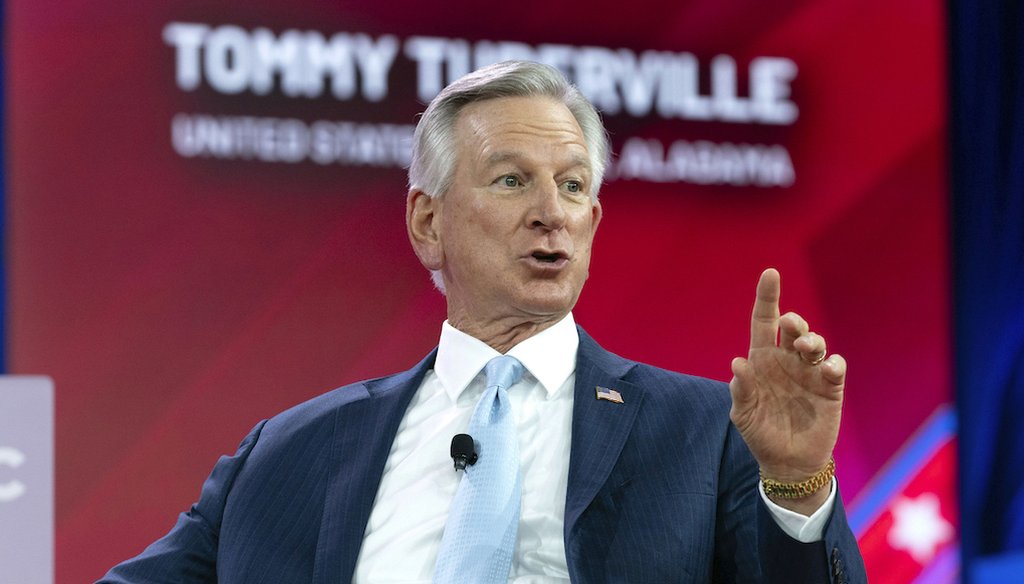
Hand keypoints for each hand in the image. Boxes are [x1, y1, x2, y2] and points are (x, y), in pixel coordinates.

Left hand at [729, 268, 844, 512]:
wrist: (787, 462)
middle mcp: (787, 360)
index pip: (764, 321)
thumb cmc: (761, 432)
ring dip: (811, 339)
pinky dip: (832, 364)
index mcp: (762, 360)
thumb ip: (740, 391)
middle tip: (791, 324)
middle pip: (793, 329)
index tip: (770, 273)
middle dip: (794, 321)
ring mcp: (809, 372)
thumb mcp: (743, 414)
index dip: (767, 297)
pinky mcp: (830, 387)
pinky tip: (826, 368)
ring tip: (806, 347)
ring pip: (814, 343)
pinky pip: (834, 368)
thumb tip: (738, 365)